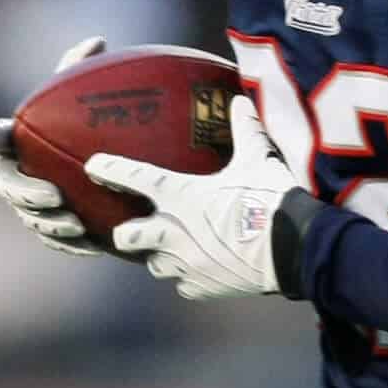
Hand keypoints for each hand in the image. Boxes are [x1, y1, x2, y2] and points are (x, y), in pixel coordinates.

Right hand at [0, 37, 111, 257]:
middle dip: (27, 193)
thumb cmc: (91, 133)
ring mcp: (31, 207)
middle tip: (54, 194)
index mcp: (21, 143)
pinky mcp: (51, 231)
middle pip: (10, 187)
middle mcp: (18, 175)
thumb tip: (97, 41)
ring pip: (31, 219)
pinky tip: (89, 243)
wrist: (110, 181)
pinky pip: (53, 241)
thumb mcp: (90, 102)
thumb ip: (85, 72)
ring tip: (75, 223)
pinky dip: (68, 244)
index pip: (0, 137)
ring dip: (49, 224)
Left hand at [88, 95, 292, 297]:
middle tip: (134, 229)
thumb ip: (245, 129)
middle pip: (125, 238)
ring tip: (176, 250)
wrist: (294, 249)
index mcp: (180, 195)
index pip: (133, 177)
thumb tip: (241, 100)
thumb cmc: (271, 199)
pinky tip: (203, 270)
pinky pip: (184, 285)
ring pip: (155, 265)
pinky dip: (190, 278)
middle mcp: (173, 232)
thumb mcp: (258, 159)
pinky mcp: (201, 287)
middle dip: (126, 234)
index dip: (109, 169)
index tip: (94, 167)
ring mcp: (185, 264)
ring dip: (161, 257)